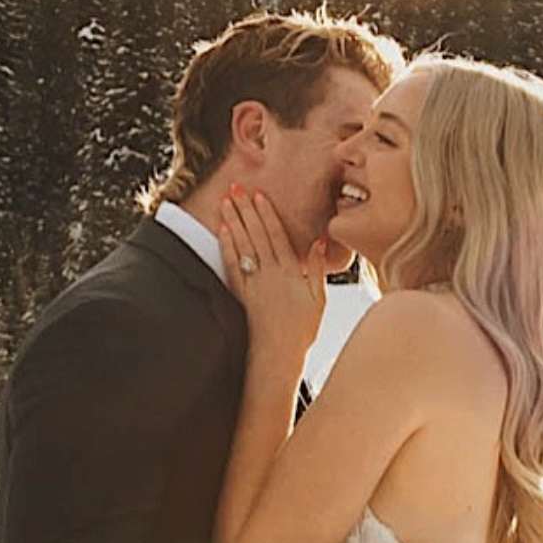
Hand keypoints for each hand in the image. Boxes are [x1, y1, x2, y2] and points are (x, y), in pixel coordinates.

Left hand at [210, 187, 333, 367]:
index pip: (277, 236)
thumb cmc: (301, 330)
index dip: (267, 214)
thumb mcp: (319, 299)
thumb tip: (318, 242)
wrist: (277, 354)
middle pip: (257, 235)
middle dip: (246, 210)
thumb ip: (316, 269)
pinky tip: (223, 231)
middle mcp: (270, 274)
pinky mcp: (241, 293)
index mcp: (290, 273)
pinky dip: (227, 246)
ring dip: (234, 222)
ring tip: (226, 202)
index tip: (259, 195)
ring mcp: (253, 283)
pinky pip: (232, 265)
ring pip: (243, 245)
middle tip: (237, 188)